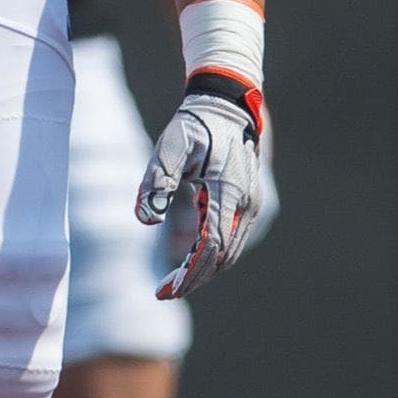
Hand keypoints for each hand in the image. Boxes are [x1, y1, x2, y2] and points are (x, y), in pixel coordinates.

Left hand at [138, 82, 266, 299]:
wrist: (227, 105)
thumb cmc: (196, 125)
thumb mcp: (171, 145)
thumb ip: (157, 179)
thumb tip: (145, 219)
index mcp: (228, 191)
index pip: (211, 245)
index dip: (189, 273)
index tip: (166, 290)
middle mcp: (247, 203)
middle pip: (223, 256)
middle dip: (195, 278)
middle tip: (165, 292)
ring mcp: (252, 204)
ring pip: (231, 252)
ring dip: (204, 270)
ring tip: (174, 282)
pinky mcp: (250, 203)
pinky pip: (233, 239)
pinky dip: (213, 256)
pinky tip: (190, 260)